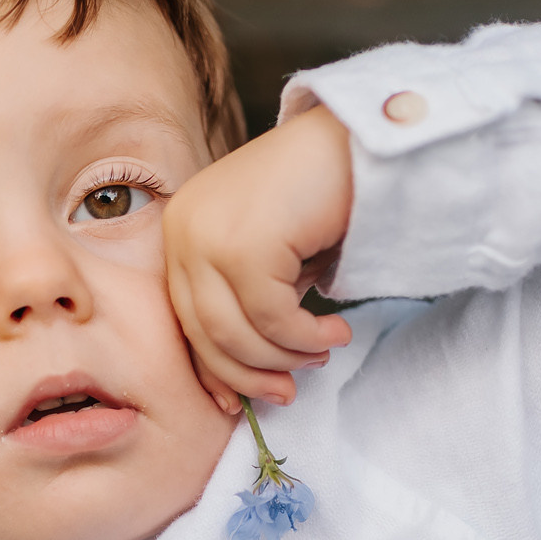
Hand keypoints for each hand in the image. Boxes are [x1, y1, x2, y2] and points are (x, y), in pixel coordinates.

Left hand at [163, 107, 357, 410]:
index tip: (243, 400)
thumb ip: (247, 306)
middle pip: (203, 333)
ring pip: (235, 334)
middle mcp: (183, 230)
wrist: (361, 139)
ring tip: (326, 349)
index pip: (184, 318)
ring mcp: (207, 235)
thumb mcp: (270, 256)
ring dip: (286, 354)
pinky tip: (336, 331)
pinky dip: (305, 337)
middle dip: (250, 373)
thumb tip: (239, 381)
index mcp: (179, 229)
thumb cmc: (320, 196)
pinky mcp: (243, 244)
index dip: (213, 367)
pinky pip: (272, 319)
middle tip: (290, 390)